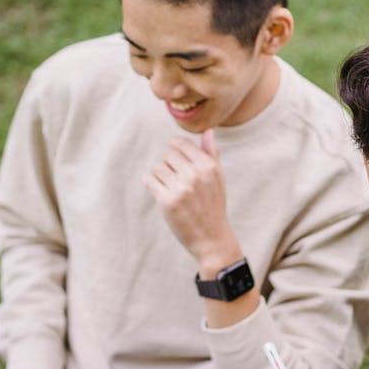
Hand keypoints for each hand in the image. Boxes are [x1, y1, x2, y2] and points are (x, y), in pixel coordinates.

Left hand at [143, 129, 239, 269]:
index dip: (175, 150)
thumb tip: (207, 131)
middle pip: (167, 153)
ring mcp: (181, 188)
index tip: (176, 161)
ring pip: (157, 167)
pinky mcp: (168, 202)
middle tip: (175, 178)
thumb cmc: (214, 205)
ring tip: (169, 187)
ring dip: (159, 175)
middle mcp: (195, 174)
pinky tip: (160, 192)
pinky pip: (149, 180)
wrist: (212, 238)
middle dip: (168, 164)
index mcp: (208, 166)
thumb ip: (212, 153)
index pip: (181, 143)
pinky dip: (151, 184)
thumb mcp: (218, 178)